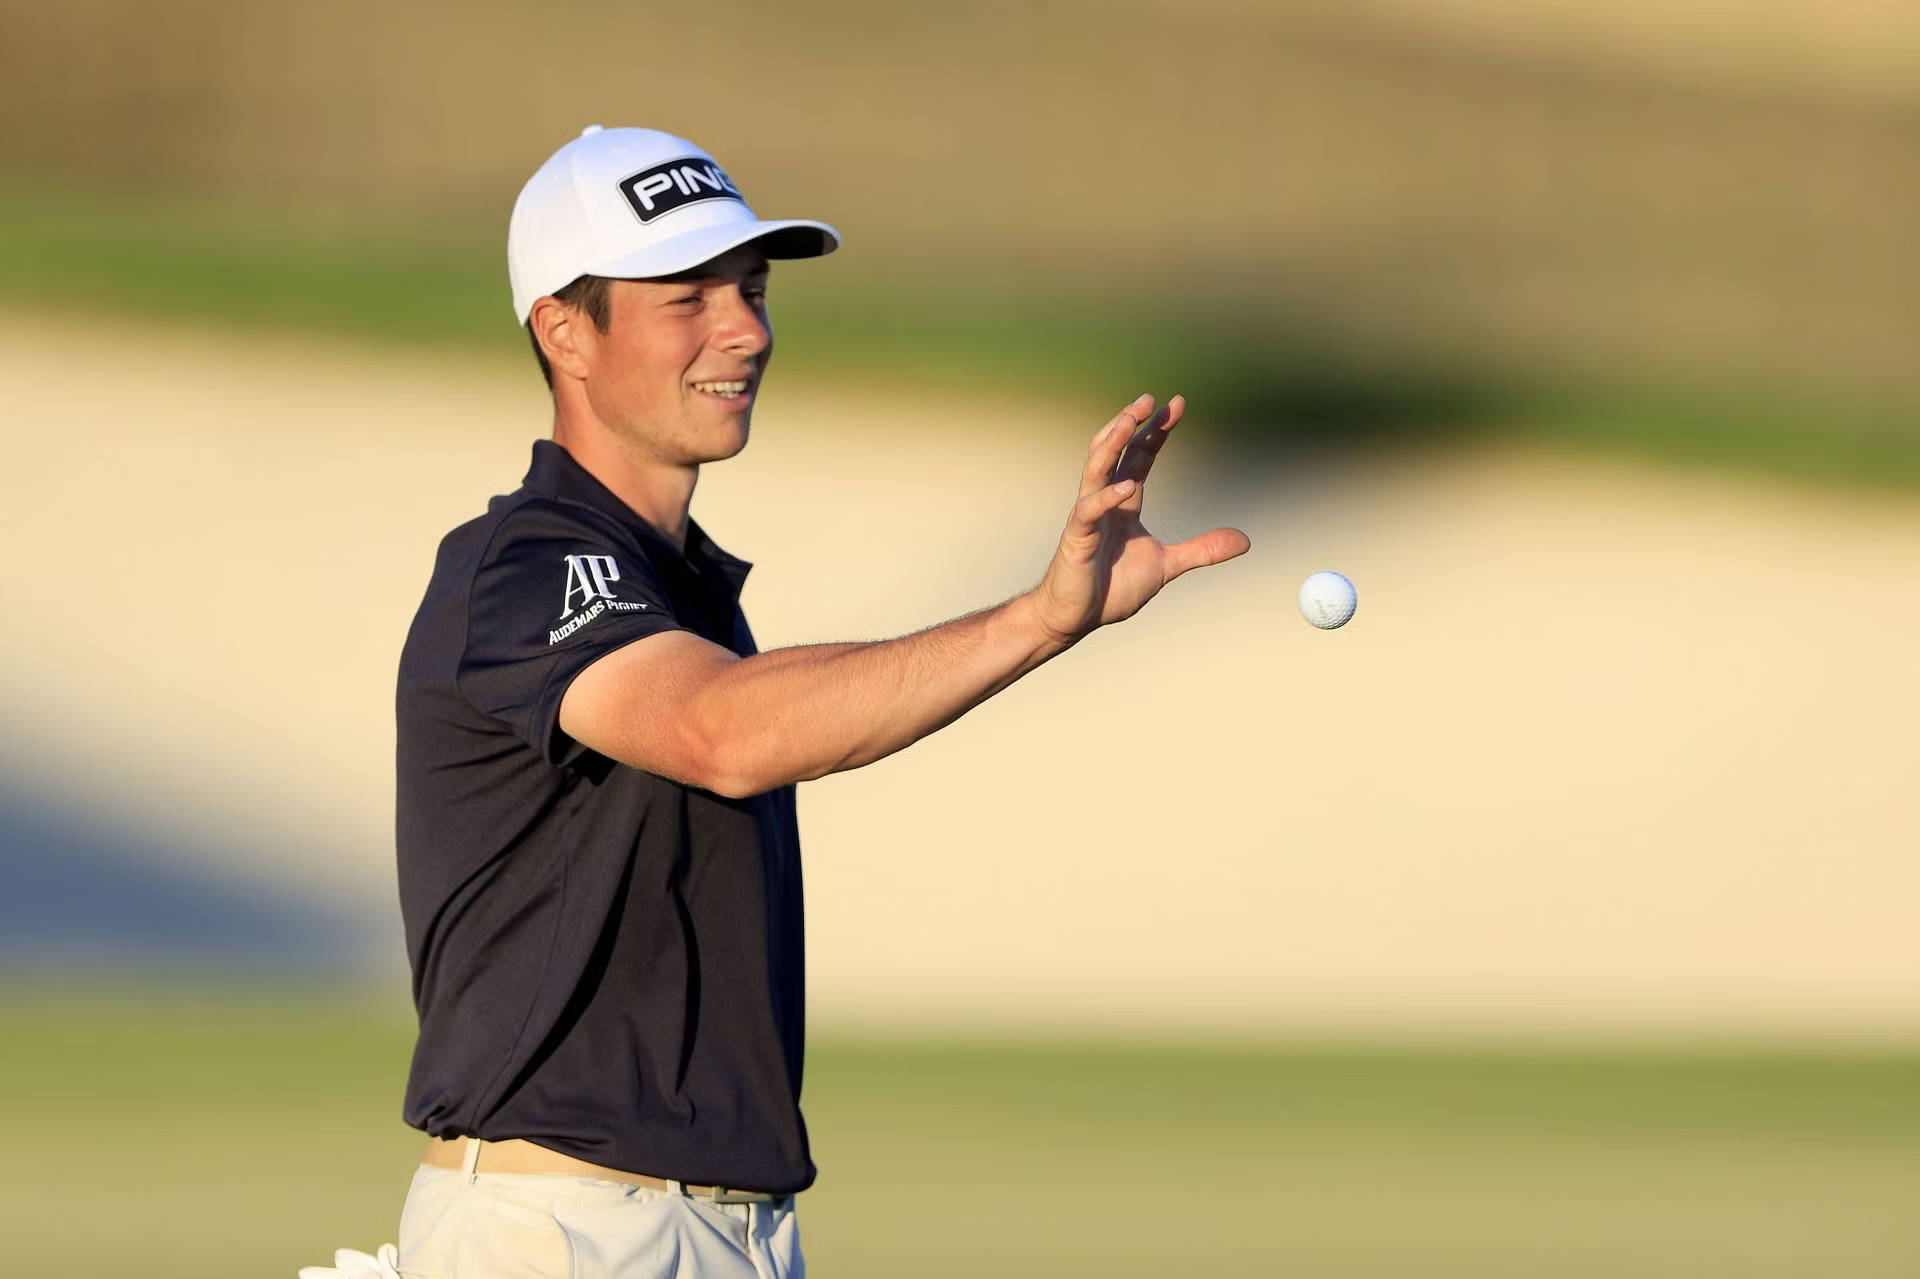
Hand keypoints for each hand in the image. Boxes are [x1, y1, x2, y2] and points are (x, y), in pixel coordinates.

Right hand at [1030, 393, 1250, 646]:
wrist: (1074, 617)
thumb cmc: (1110, 588)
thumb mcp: (1166, 565)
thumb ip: (1202, 550)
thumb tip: (1245, 541)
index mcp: (1123, 504)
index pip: (1140, 457)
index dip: (1156, 432)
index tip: (1176, 406)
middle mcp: (1103, 502)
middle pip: (1116, 451)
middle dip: (1131, 423)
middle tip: (1150, 399)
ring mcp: (1087, 517)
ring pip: (1096, 469)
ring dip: (1112, 443)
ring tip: (1129, 419)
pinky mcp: (1076, 539)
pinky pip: (1088, 512)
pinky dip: (1106, 498)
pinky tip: (1127, 488)